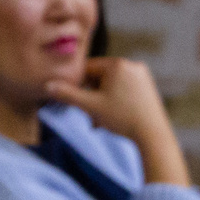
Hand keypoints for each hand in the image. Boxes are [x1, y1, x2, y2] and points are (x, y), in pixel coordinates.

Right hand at [43, 57, 189, 186]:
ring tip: (100, 121)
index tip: (75, 100)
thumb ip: (68, 94)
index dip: (78, 84)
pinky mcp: (148, 87)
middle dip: (92, 96)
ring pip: (112, 85)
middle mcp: (132, 65)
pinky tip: (112, 118)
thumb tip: (47, 86)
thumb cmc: (122, 118)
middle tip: (90, 115)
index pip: (88, 68)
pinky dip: (115, 101)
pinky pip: (124, 90)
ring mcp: (142, 76)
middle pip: (101, 77)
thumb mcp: (90, 106)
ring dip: (102, 102)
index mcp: (117, 64)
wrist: (153, 135)